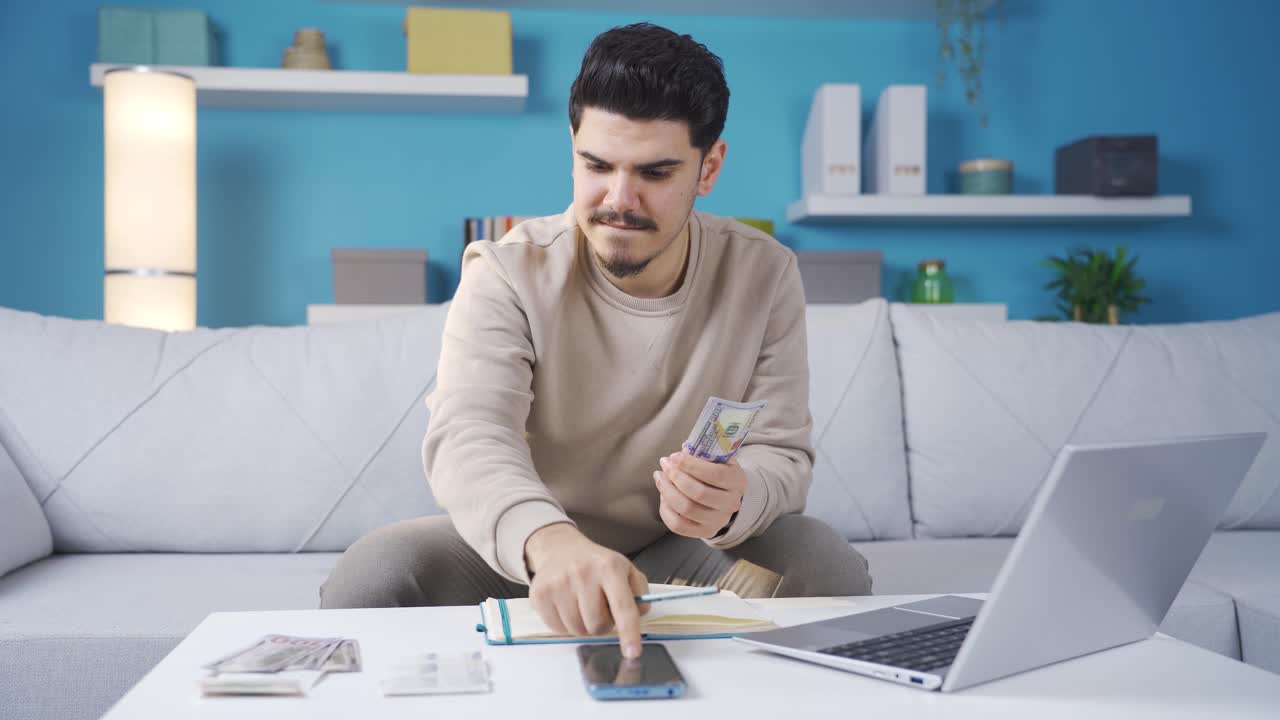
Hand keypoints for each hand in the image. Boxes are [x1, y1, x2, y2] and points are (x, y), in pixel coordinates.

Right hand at [523, 523, 650, 657]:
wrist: (561, 549)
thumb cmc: (597, 565)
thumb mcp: (625, 569)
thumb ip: (639, 592)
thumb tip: (640, 615)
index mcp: (609, 567)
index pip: (622, 606)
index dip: (629, 632)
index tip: (632, 653)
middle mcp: (583, 573)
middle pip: (597, 624)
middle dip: (602, 625)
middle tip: (600, 610)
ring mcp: (559, 583)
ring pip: (577, 630)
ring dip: (583, 626)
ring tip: (582, 606)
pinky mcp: (540, 594)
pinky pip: (557, 629)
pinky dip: (565, 625)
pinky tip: (566, 607)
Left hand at [654, 451, 745, 538]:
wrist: (726, 496)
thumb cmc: (718, 471)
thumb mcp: (718, 458)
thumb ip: (703, 452)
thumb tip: (683, 450)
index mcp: (737, 482)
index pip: (715, 475)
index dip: (691, 465)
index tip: (674, 456)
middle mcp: (730, 504)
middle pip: (698, 494)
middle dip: (676, 477)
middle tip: (664, 464)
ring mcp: (718, 520)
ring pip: (686, 509)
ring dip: (667, 491)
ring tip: (660, 477)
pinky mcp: (704, 531)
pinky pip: (678, 525)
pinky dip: (665, 510)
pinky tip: (663, 496)